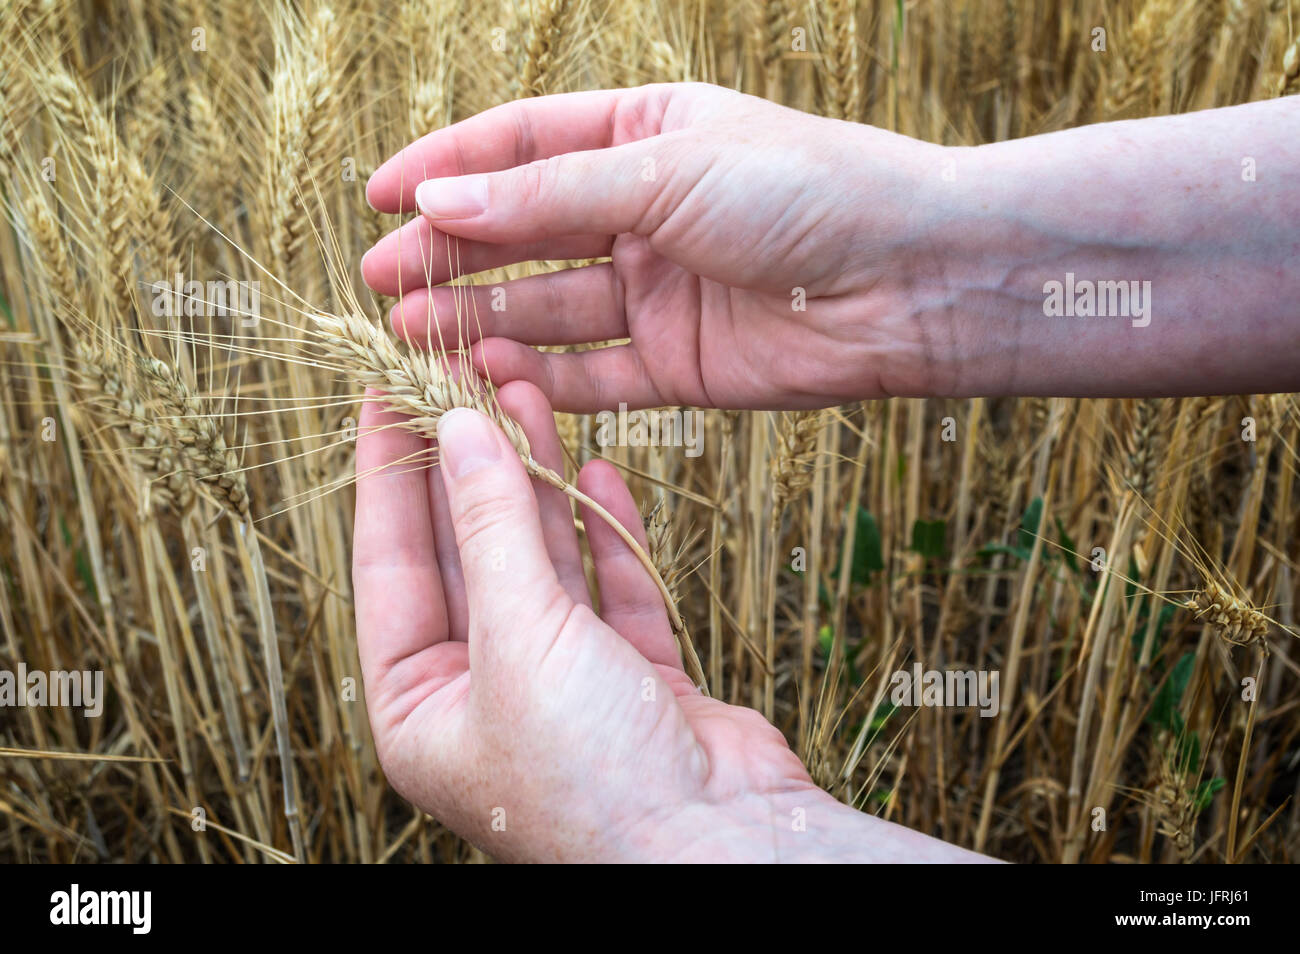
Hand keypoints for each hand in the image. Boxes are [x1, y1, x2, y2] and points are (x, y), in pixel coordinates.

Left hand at [352, 382, 988, 860]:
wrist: (722, 847)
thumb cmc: (594, 774)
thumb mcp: (519, 638)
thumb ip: (491, 528)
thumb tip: (459, 433)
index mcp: (419, 707)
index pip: (387, 564)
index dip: (383, 474)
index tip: (381, 395)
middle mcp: (481, 693)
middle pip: (464, 552)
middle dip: (466, 465)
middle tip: (463, 380)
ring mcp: (559, 683)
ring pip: (537, 561)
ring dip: (533, 483)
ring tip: (528, 399)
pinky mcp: (630, 678)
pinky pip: (606, 588)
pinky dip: (601, 534)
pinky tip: (593, 473)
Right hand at [361, 83, 951, 411]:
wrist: (910, 279)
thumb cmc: (805, 189)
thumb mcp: (665, 169)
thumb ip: (549, 193)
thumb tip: (438, 200)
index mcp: (643, 136)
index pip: (521, 146)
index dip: (446, 169)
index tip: (375, 197)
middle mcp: (645, 213)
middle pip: (524, 233)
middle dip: (450, 255)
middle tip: (378, 282)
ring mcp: (660, 291)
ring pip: (551, 308)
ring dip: (482, 319)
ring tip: (413, 333)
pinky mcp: (680, 364)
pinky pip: (596, 374)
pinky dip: (543, 376)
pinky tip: (489, 374)